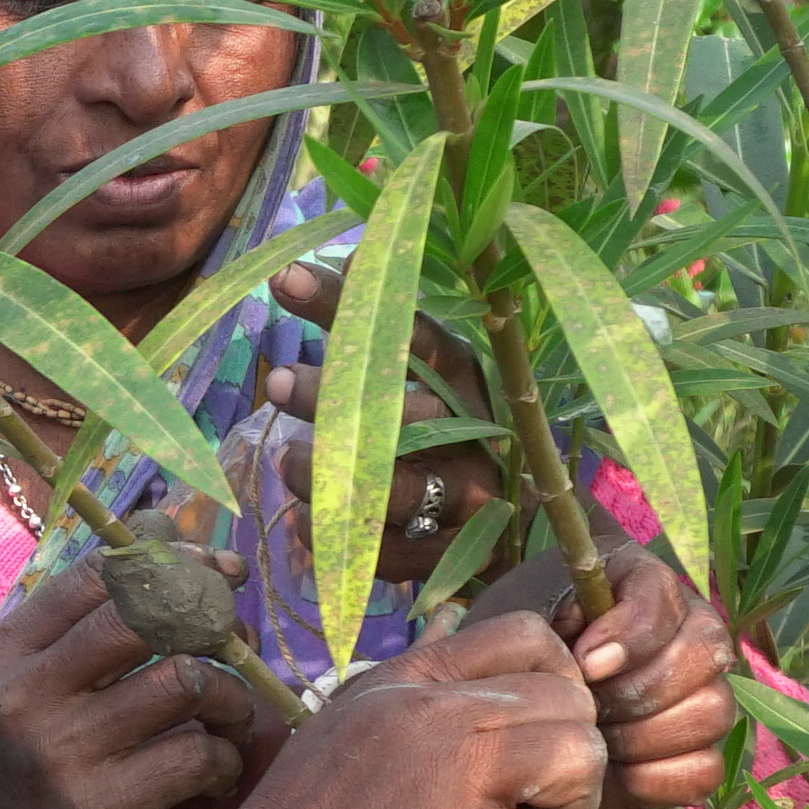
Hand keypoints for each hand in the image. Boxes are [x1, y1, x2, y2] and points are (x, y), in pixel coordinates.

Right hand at [0, 554, 283, 808]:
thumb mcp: (36, 676)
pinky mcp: (96, 807)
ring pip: (184, 684)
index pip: (101, 574)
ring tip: (228, 717)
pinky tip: (214, 770)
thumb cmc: (32, 753)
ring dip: (229, 698)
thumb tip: (163, 526)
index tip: (223, 571)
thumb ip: (92, 609)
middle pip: (146, 618)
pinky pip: (194, 755)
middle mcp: (23, 694)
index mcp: (6, 650)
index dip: (175, 561)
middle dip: (210, 620)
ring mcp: (57, 751)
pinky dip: (223, 758)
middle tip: (236, 642)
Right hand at [198, 609, 603, 808]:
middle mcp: (433, 714)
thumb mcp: (348, 724)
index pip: (528, 633)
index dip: (561, 682)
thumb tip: (458, 640)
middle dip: (573, 763)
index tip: (540, 736)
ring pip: (583, 760)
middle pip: (572, 701)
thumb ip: (410, 694)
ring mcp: (449, 777)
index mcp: (407, 682)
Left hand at [260, 257, 506, 584]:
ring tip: (286, 460)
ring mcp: (475, 500)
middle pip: (407, 414)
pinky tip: (303, 523)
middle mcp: (481, 436)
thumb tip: (356, 253)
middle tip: (276, 381)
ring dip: (333, 475)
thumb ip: (386, 332)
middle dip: (336, 398)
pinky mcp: (459, 555)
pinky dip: (343, 538)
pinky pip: (393, 552)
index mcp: (471, 380)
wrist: (532, 531)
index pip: (414, 334)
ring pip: (402, 489)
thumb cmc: (460, 440)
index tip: (285, 279)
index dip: (349, 306)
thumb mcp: (434, 381)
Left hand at [453, 542, 731, 808]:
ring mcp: (702, 692)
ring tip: (593, 738)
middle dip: (637, 690)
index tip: (583, 664)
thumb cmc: (509, 661)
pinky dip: (656, 778)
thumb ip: (549, 617)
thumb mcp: (514, 628)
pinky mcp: (697, 752)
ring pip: (713, 712)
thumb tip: (595, 661)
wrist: (505, 724)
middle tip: (586, 707)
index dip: (630, 636)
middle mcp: (688, 630)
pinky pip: (705, 769)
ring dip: (643, 735)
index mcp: (642, 582)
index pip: (668, 600)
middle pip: (706, 654)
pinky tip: (611, 772)